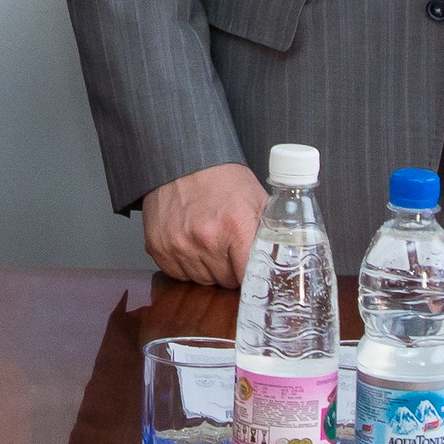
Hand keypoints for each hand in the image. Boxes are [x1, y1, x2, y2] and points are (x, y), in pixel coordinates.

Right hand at [140, 163, 267, 286]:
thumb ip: (270, 232)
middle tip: (228, 248)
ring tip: (208, 242)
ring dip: (207, 268)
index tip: (250, 271)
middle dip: (230, 269)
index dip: (251, 274)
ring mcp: (179, 244)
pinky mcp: (158, 247)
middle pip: (225, 281)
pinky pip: (178, 275)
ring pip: (202, 281)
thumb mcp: (256, 198)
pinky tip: (190, 243)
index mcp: (236, 226)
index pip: (248, 276)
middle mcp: (206, 238)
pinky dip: (185, 264)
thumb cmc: (221, 179)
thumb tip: (284, 258)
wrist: (181, 161)